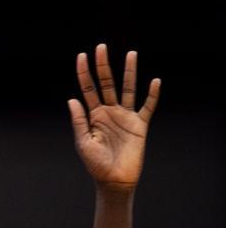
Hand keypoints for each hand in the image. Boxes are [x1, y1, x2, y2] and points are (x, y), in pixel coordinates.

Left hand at [69, 44, 159, 189]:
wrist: (114, 180)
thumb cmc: (96, 164)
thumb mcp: (83, 142)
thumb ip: (79, 121)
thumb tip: (72, 99)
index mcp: (93, 115)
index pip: (88, 89)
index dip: (84, 73)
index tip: (82, 56)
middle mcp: (109, 112)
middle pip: (106, 84)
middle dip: (103, 66)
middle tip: (101, 47)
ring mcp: (125, 117)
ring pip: (128, 89)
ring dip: (129, 72)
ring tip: (130, 54)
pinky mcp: (140, 125)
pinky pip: (148, 107)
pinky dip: (152, 94)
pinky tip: (155, 81)